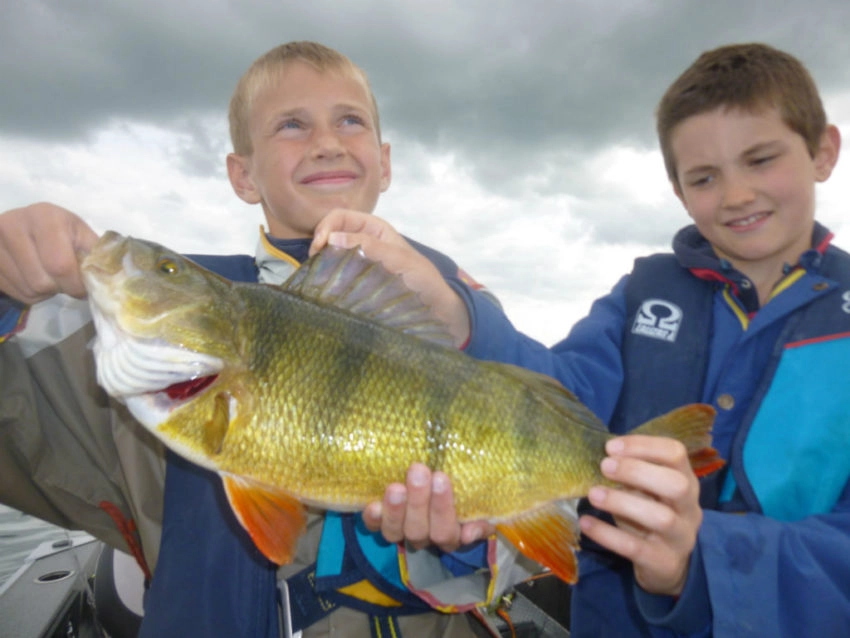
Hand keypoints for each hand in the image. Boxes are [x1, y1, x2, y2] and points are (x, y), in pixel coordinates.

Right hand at [0, 203, 97, 303]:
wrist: (21, 224)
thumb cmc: (59, 229)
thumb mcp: (80, 233)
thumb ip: (95, 254)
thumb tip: (109, 281)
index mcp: (44, 217)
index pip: (59, 265)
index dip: (74, 283)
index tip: (82, 285)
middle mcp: (13, 226)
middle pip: (41, 281)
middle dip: (61, 287)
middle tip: (66, 279)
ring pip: (28, 290)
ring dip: (46, 291)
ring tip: (50, 275)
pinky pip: (16, 293)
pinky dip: (31, 293)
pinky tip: (34, 277)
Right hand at [311, 209, 470, 347]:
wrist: (435, 307)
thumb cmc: (423, 279)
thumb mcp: (400, 259)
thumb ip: (370, 247)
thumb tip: (333, 239)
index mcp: (375, 229)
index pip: (341, 217)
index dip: (326, 227)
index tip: (318, 246)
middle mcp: (364, 241)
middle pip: (331, 233)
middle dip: (319, 243)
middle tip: (313, 262)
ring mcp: (359, 261)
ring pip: (331, 253)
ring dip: (321, 260)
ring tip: (316, 273)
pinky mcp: (357, 280)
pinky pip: (337, 272)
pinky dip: (328, 275)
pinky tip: (325, 283)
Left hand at [363, 463, 493, 551]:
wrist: (428, 478)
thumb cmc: (458, 489)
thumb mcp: (476, 504)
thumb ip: (481, 520)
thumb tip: (469, 533)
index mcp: (449, 535)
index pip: (446, 532)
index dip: (443, 508)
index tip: (441, 478)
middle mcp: (423, 537)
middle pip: (419, 531)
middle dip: (419, 501)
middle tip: (419, 471)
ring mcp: (400, 531)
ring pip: (395, 532)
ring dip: (395, 510)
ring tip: (396, 487)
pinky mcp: (379, 523)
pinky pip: (373, 527)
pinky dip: (373, 518)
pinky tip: (373, 505)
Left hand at [578, 435, 702, 595]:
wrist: (666, 566)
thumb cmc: (650, 515)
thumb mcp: (646, 491)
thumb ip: (632, 473)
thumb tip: (602, 457)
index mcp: (686, 481)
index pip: (675, 453)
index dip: (643, 445)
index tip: (611, 447)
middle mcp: (689, 508)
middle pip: (676, 484)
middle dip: (637, 471)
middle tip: (604, 466)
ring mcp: (680, 538)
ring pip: (660, 518)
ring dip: (622, 502)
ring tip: (593, 494)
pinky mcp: (663, 563)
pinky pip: (635, 548)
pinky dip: (608, 534)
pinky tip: (586, 523)